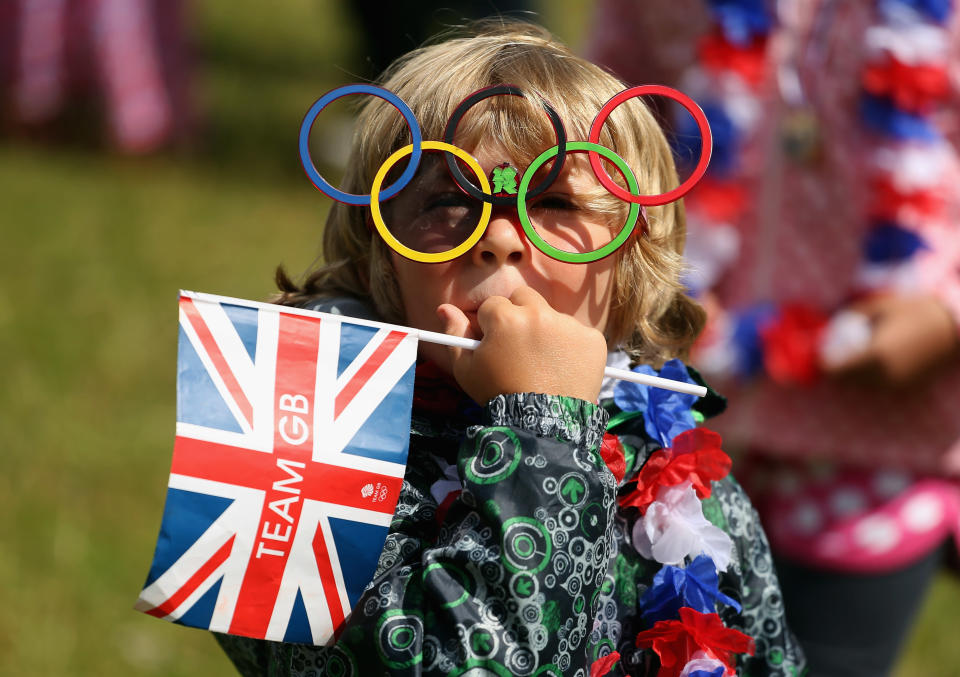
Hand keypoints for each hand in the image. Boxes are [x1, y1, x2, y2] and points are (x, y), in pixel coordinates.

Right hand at [436, 287, 607, 403]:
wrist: (542, 425)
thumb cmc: (498, 395)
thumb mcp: (467, 369)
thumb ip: (455, 334)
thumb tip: (444, 308)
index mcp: (505, 317)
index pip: (492, 305)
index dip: (491, 326)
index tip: (496, 345)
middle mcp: (538, 313)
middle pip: (524, 298)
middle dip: (519, 315)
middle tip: (520, 347)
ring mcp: (568, 325)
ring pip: (551, 316)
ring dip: (545, 332)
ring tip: (543, 365)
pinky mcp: (592, 339)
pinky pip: (577, 334)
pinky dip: (571, 348)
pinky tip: (563, 370)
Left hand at [820, 294, 958, 385]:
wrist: (954, 327)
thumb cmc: (915, 311)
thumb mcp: (879, 307)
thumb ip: (852, 316)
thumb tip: (829, 324)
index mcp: (874, 355)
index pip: (836, 371)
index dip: (825, 363)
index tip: (821, 353)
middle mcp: (884, 375)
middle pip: (846, 381)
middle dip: (838, 369)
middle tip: (834, 353)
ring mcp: (896, 384)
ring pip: (861, 386)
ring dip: (853, 374)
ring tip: (854, 355)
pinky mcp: (907, 388)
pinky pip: (879, 386)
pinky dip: (871, 377)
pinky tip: (875, 360)